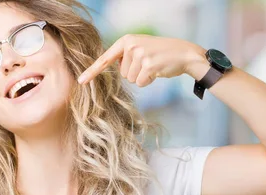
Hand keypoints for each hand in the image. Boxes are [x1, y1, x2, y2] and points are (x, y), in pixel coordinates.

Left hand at [78, 34, 209, 86]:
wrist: (184, 53)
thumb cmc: (161, 54)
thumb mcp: (140, 48)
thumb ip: (125, 56)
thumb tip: (116, 67)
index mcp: (126, 40)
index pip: (105, 58)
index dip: (92, 71)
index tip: (80, 81)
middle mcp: (131, 45)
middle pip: (122, 74)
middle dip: (135, 73)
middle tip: (149, 63)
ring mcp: (140, 55)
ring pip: (131, 79)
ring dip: (142, 77)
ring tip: (153, 66)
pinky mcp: (148, 65)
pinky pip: (140, 83)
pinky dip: (149, 81)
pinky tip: (157, 71)